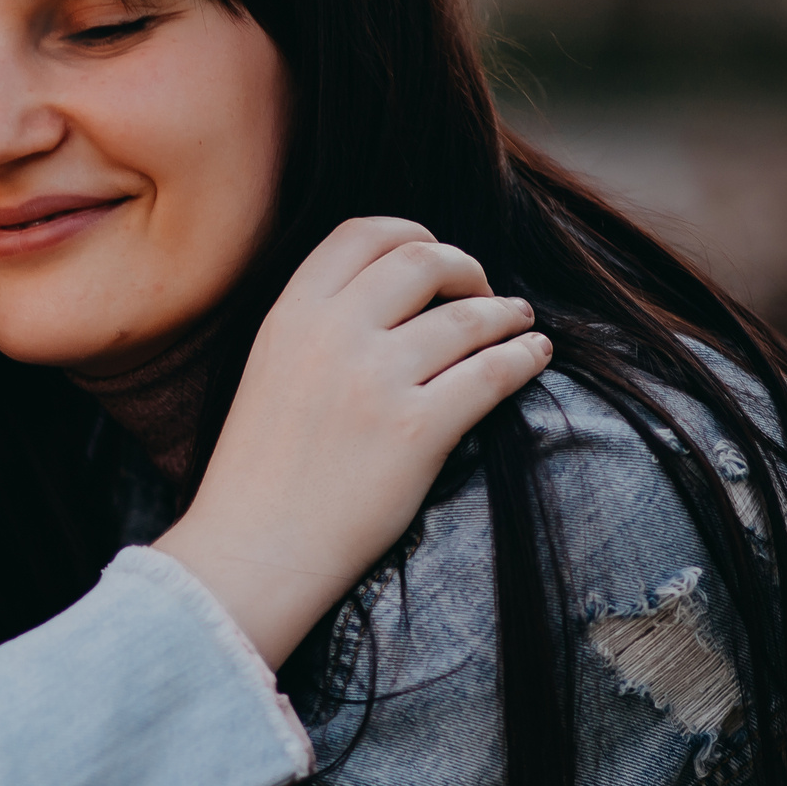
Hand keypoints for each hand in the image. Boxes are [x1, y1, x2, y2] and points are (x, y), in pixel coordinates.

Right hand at [151, 216, 549, 665]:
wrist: (252, 551)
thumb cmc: (258, 475)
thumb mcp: (268, 373)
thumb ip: (315, 328)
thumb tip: (388, 295)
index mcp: (289, 315)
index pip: (362, 234)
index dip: (411, 235)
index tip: (434, 259)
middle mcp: (332, 335)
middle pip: (422, 259)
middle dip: (466, 267)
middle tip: (482, 291)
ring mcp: (375, 381)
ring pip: (468, 316)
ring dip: (506, 314)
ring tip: (519, 323)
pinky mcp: (416, 431)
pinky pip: (493, 373)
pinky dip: (524, 358)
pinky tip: (534, 358)